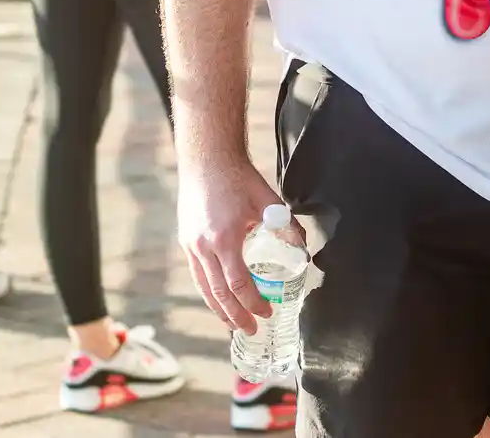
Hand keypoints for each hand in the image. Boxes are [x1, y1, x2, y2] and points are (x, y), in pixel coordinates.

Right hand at [177, 155, 292, 333]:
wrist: (207, 159)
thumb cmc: (238, 178)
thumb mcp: (269, 201)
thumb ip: (287, 227)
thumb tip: (304, 250)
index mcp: (224, 238)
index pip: (239, 284)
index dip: (253, 303)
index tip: (267, 312)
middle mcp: (203, 246)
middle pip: (219, 293)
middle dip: (235, 316)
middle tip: (251, 330)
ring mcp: (191, 245)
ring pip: (204, 288)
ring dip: (219, 309)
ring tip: (233, 324)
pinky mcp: (186, 240)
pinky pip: (197, 274)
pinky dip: (208, 292)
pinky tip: (218, 299)